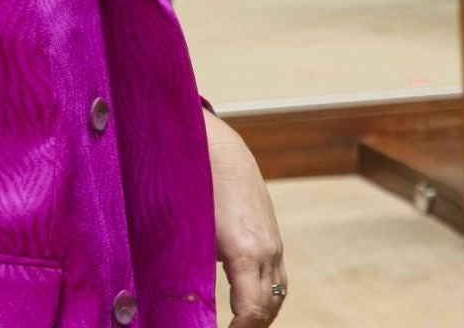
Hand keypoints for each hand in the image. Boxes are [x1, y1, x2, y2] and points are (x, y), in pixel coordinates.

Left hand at [204, 110, 287, 326]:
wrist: (222, 153)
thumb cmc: (199, 190)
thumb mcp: (191, 235)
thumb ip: (191, 272)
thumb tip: (186, 302)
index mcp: (246, 253)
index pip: (253, 311)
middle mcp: (267, 251)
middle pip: (269, 307)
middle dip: (252, 327)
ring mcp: (274, 243)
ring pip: (277, 293)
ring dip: (262, 314)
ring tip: (239, 324)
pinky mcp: (273, 236)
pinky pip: (277, 277)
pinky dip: (266, 296)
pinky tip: (246, 303)